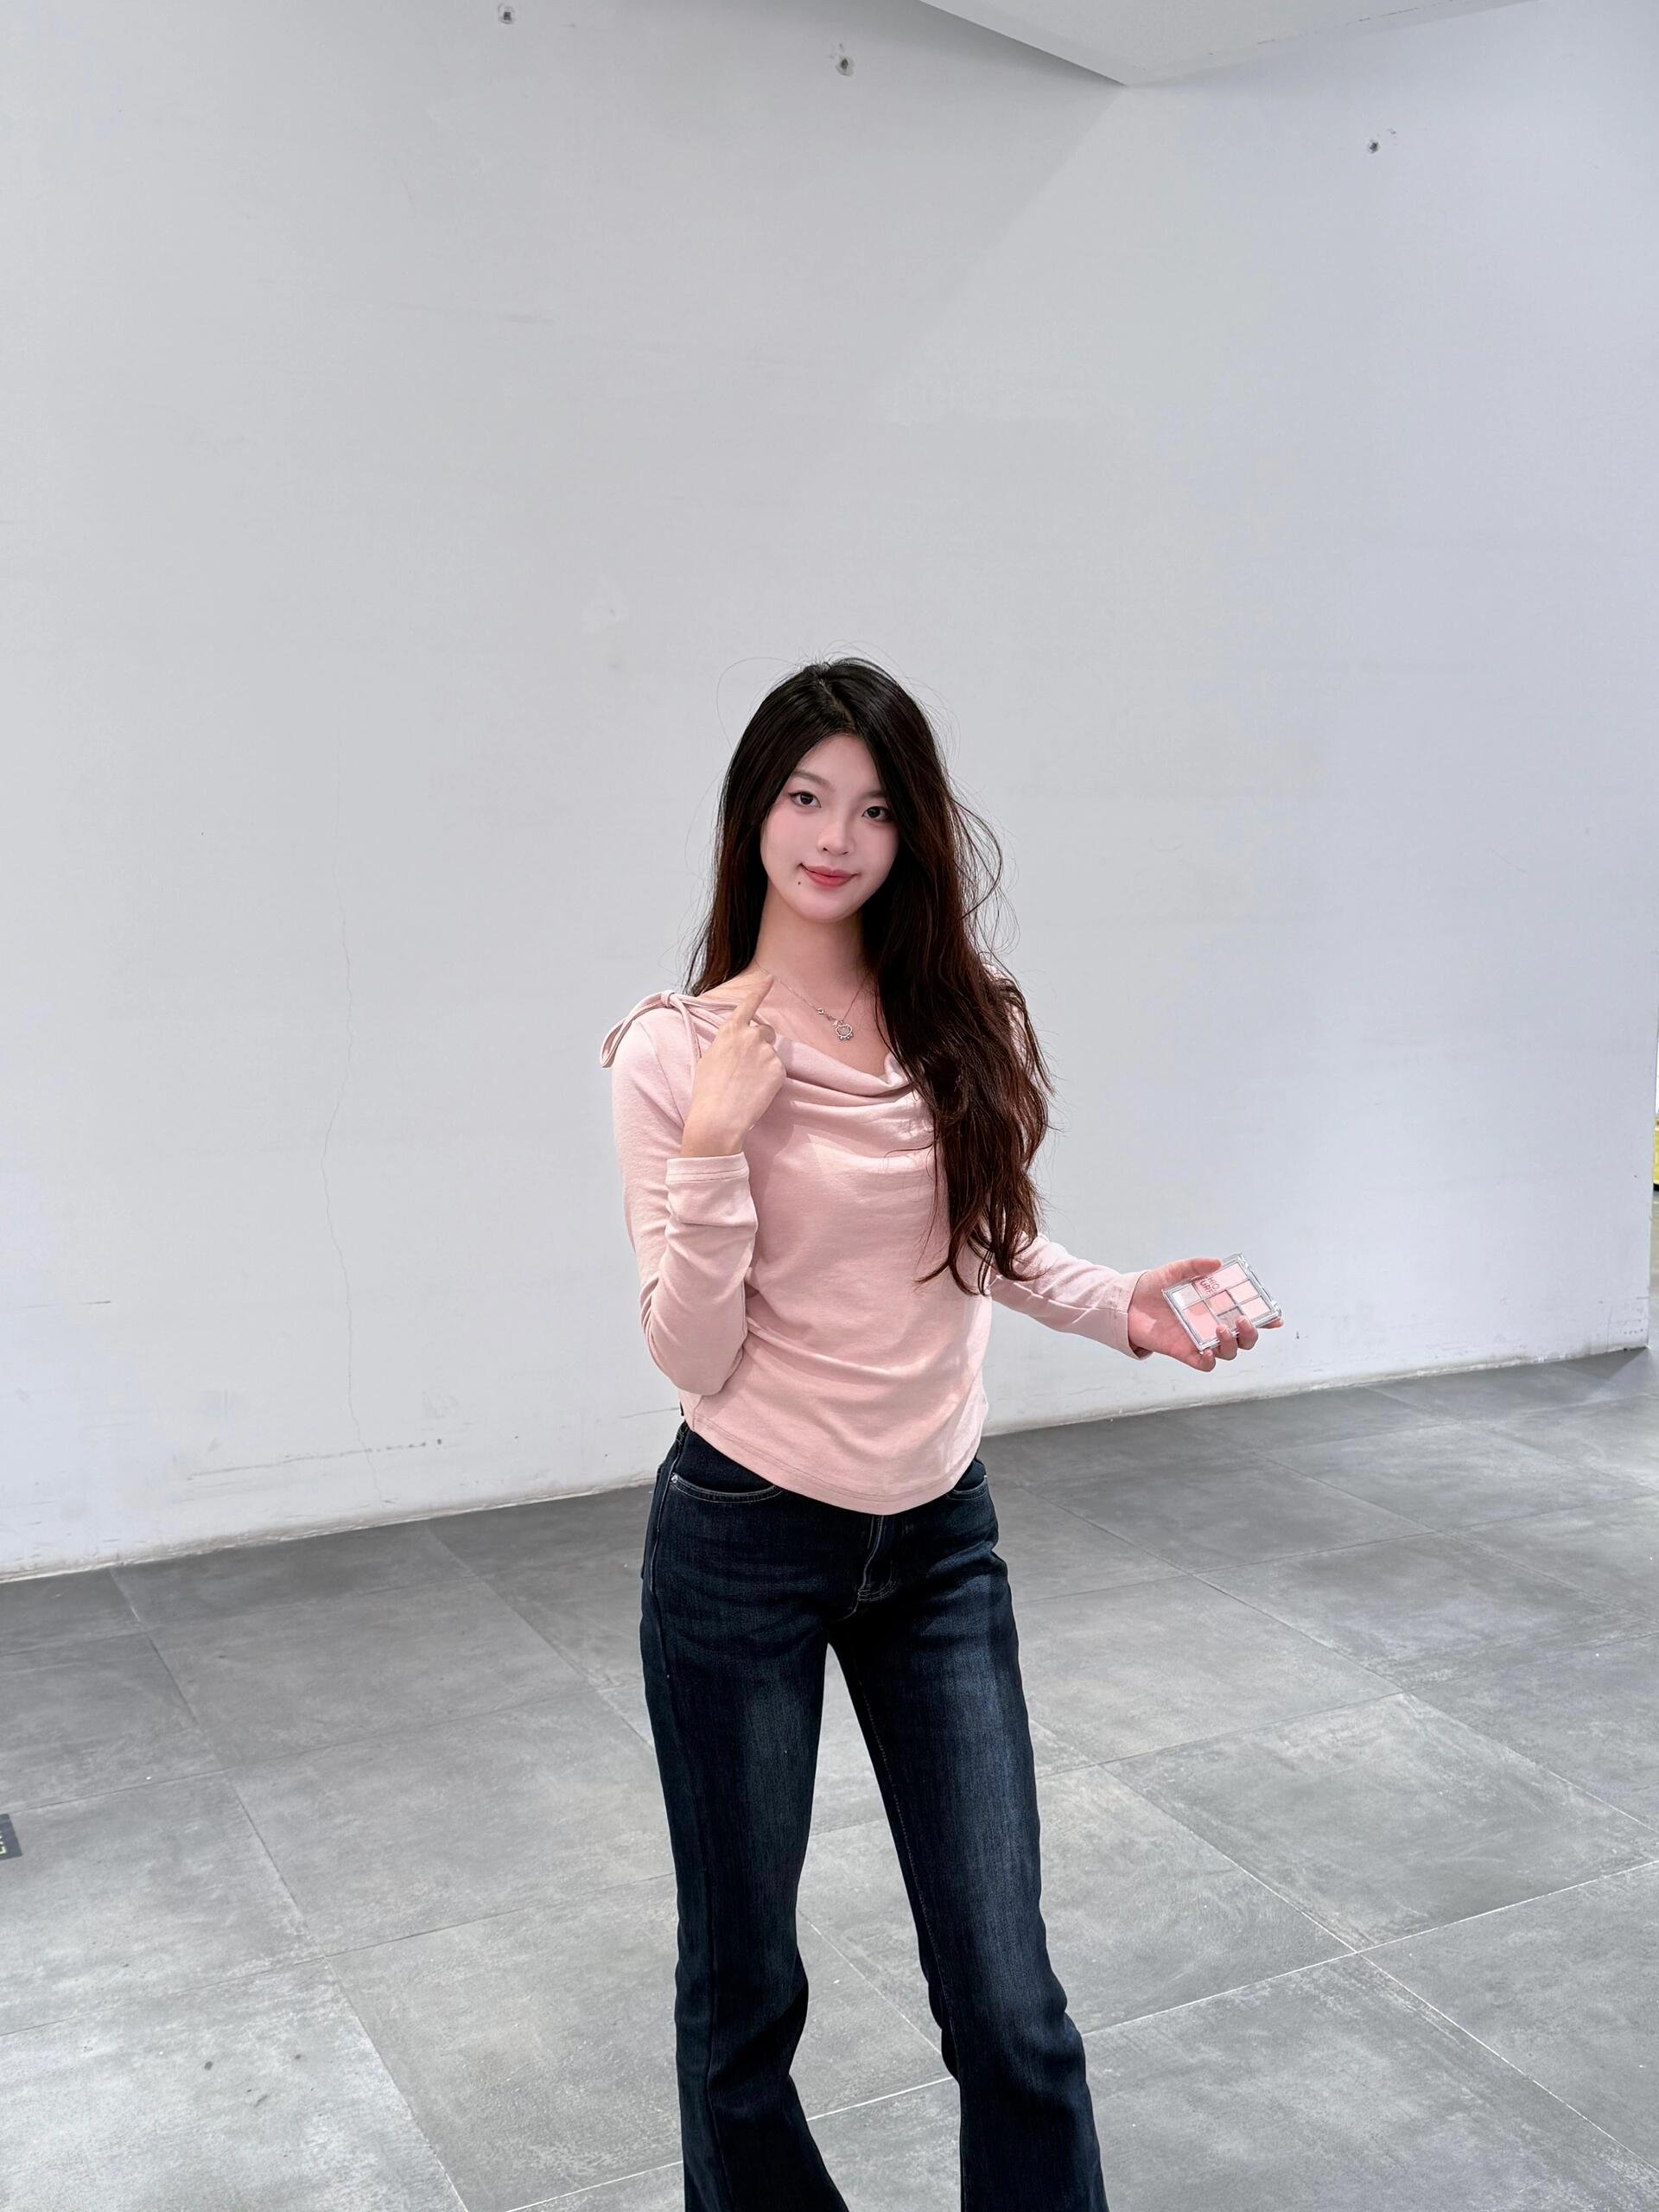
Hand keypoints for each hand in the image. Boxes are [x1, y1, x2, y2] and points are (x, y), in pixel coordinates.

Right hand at [680, 969, 786, 1155]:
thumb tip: (735, 1044)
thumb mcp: (708, 1058)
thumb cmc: (707, 1090)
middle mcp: (750, 1035)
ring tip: (747, 1083)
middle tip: (747, 1067)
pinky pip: (777, 1071)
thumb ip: (725, 1044)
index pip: (748, 1005)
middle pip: (764, 1031)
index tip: (771, 977)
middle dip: (759, 1044)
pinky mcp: (779, 1069)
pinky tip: (756, 1091)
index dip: (760, 990)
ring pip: (770, 1053)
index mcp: (730, 1031)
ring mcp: (766, 1052)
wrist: (719, 1116)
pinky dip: (770, 1080)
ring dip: (763, 1063)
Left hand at [1127, 1256, 1283, 1371]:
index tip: (1276, 1318)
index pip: (1247, 1315)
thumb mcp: (1175, 1271)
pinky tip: (1207, 1352)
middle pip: (1243, 1339)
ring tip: (1220, 1329)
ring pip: (1228, 1352)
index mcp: (1216, 1308)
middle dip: (1251, 1334)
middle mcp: (1212, 1326)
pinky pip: (1204, 1364)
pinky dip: (1209, 1361)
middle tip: (1243, 1321)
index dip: (1265, 1319)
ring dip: (1230, 1344)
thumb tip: (1216, 1263)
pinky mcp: (1184, 1351)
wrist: (1126, 1303)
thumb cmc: (1154, 1287)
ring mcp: (1200, 1340)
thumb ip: (1195, 1266)